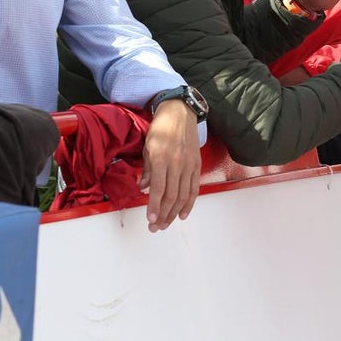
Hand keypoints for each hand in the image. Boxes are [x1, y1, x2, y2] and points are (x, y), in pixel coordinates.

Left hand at [138, 100, 200, 231]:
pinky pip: (194, 188)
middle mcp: (177, 163)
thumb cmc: (161, 128)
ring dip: (174, 213)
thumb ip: (147, 169)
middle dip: (163, 215)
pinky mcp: (197, 165)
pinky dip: (189, 203)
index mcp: (162, 158)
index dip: (154, 206)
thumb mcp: (148, 146)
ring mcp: (189, 165)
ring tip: (166, 224)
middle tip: (155, 227)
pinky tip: (183, 214)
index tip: (150, 220)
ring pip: (183, 195)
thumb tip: (143, 189)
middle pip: (171, 196)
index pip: (158, 188)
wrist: (181, 113)